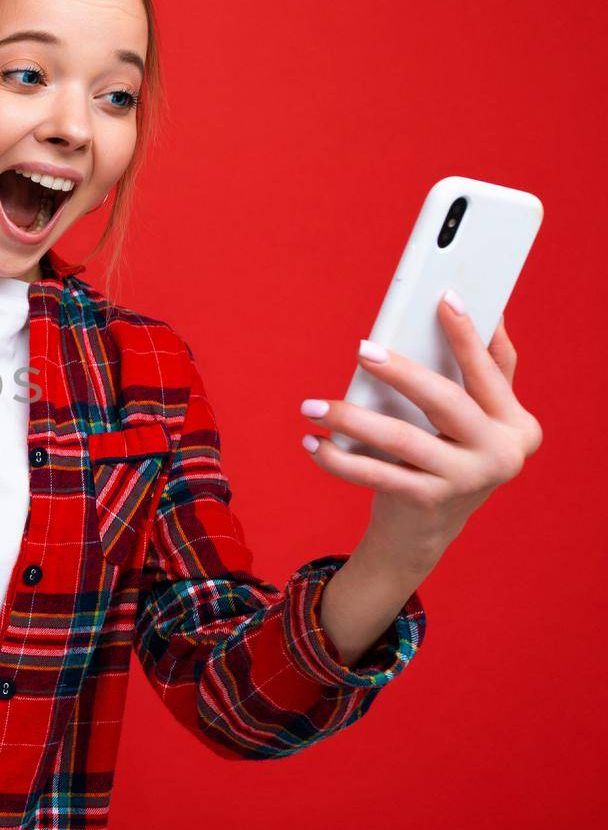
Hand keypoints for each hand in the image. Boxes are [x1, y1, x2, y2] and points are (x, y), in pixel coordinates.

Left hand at [299, 291, 542, 571]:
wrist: (426, 530)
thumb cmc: (447, 457)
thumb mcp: (476, 421)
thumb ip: (485, 376)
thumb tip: (489, 315)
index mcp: (518, 425)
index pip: (492, 370)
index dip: (468, 336)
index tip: (444, 298)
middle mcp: (501, 454)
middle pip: (446, 401)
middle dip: (401, 372)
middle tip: (361, 348)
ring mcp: (466, 482)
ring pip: (401, 439)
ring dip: (350, 418)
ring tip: (311, 405)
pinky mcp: (427, 503)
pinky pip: (374, 474)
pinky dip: (337, 458)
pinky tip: (312, 442)